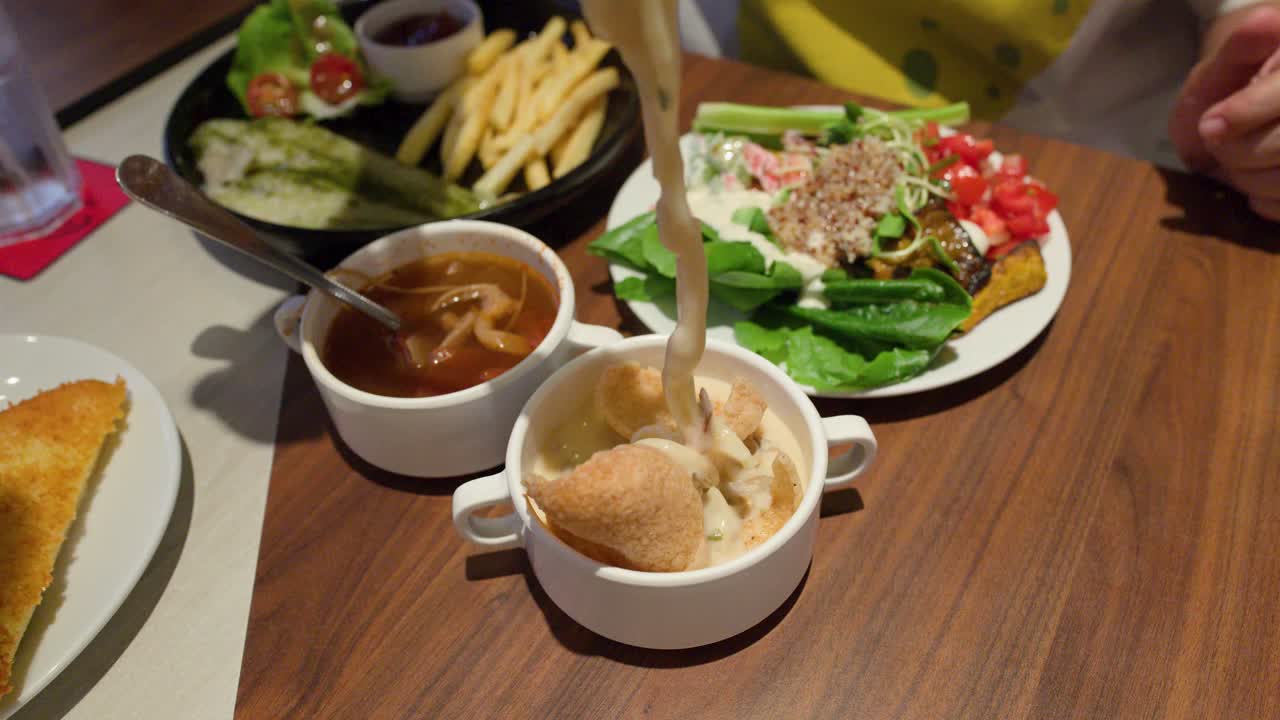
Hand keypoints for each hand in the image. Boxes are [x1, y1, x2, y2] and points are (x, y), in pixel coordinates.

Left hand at [1170, 5, 1279, 219]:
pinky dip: (1266, 201)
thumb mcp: (1227, 62)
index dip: (1248, 113)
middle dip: (1240, 152)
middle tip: (1217, 143)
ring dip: (1249, 181)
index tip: (1210, 126)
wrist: (1238, 117)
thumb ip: (1241, 47)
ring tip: (1235, 161)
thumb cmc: (1231, 86)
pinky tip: (1256, 181)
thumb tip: (1264, 21)